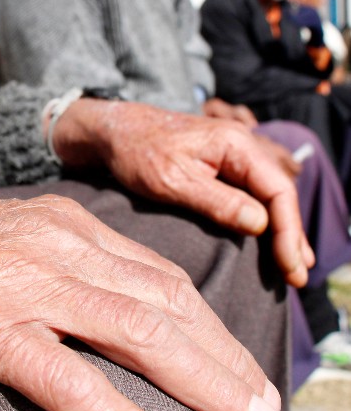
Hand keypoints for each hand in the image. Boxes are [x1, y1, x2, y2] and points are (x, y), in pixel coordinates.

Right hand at [0, 194, 281, 410]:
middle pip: (165, 305)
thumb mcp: (2, 242)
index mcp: (60, 224)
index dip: (210, 328)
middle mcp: (51, 244)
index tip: (238, 368)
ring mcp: (18, 283)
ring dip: (201, 387)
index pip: (158, 276)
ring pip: (135, 335)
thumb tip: (109, 309)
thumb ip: (58, 266)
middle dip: (223, 362)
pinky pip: (68, 380)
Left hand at [52, 99, 313, 286]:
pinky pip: (251, 195)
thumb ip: (217, 201)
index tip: (290, 266)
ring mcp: (232, 156)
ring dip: (281, 231)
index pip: (277, 191)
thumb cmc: (137, 152)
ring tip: (292, 266)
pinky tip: (269, 242)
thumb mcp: (173, 181)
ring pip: (267, 197)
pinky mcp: (220, 166)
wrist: (113, 131)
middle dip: (291, 236)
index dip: (289, 231)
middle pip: (279, 195)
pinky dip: (262, 220)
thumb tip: (260, 224)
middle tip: (297, 278)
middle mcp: (241, 147)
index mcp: (235, 144)